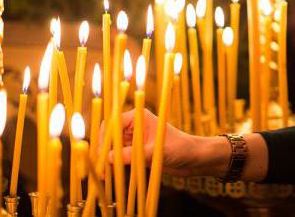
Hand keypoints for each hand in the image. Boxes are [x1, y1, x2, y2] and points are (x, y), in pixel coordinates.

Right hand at [104, 108, 229, 176]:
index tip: (101, 153)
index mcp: (139, 117)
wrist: (194, 159)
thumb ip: (134, 154)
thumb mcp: (156, 151)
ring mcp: (135, 140)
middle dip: (104, 151)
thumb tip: (109, 158)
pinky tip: (113, 176)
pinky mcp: (137, 153)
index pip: (113, 123)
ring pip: (114, 149)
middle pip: (111, 137)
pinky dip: (116, 166)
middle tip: (100, 168)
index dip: (104, 137)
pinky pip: (121, 159)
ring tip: (105, 176)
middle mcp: (135, 126)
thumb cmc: (180, 148)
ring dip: (108, 161)